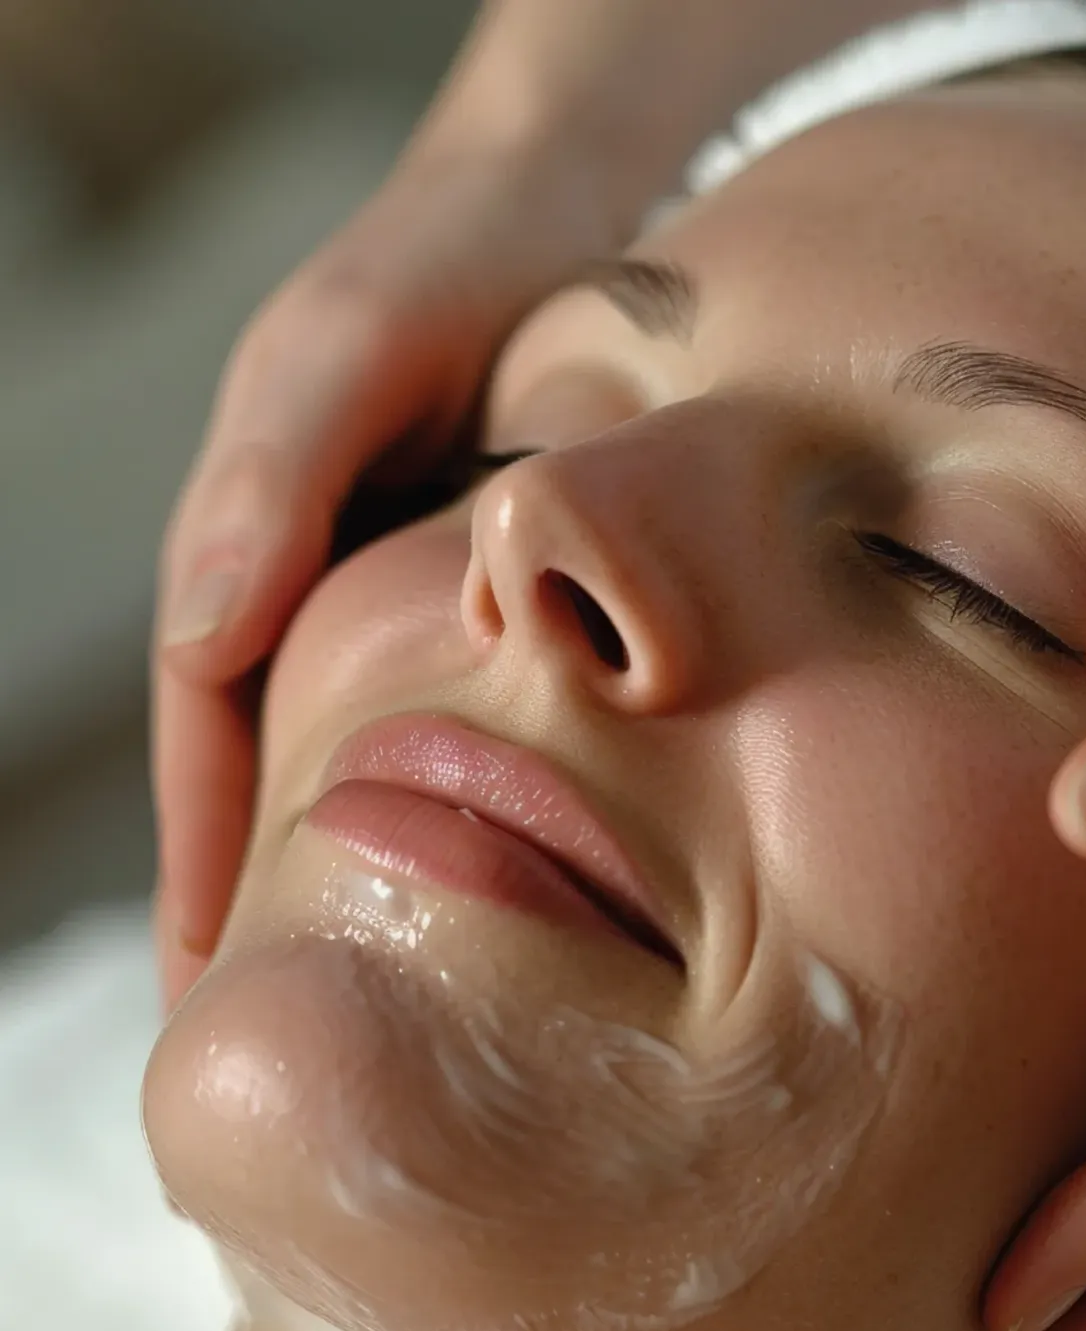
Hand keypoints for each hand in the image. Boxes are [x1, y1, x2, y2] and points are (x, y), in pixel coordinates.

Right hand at [149, 0, 943, 1009]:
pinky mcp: (506, 602)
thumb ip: (273, 478)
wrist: (563, 215)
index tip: (215, 992)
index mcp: (262, 556)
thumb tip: (206, 630)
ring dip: (370, 879)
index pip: (211, 745)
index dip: (205, 869)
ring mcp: (414, 606)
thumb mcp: (346, 354)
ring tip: (405, 1006)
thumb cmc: (444, 270)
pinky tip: (519, 882)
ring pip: (373, 768)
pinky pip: (470, 724)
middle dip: (277, 909)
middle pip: (280, 782)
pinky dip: (474, 809)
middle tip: (299, 1043)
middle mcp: (326, 595)